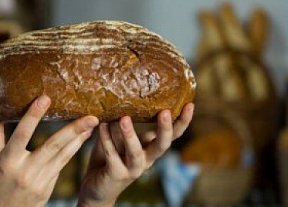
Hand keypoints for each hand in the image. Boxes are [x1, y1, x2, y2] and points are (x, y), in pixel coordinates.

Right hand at [0, 96, 98, 206]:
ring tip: (92, 125)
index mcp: (8, 162)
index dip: (34, 115)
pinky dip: (71, 152)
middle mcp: (25, 171)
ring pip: (63, 156)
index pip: (22, 133)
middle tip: (91, 117)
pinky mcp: (47, 190)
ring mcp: (39, 182)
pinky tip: (80, 141)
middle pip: (53, 146)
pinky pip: (61, 166)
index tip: (45, 98)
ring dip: (79, 140)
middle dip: (74, 130)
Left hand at [77, 103, 193, 206]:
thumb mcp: (120, 138)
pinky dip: (106, 140)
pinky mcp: (117, 174)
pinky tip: (102, 126)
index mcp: (151, 149)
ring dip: (130, 135)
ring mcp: (133, 169)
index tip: (190, 105)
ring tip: (124, 118)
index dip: (182, 122)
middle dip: (165, 129)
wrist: (98, 189)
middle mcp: (146, 160)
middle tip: (165, 112)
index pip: (173, 135)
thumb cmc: (111, 158)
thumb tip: (127, 99)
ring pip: (135, 152)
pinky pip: (112, 156)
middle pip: (162, 145)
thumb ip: (126, 124)